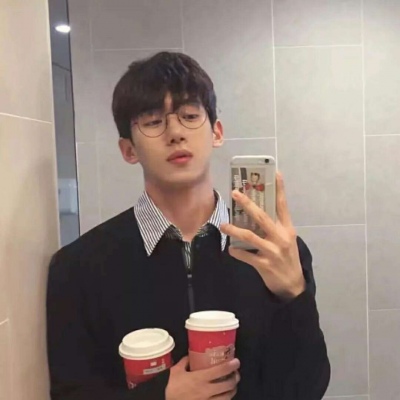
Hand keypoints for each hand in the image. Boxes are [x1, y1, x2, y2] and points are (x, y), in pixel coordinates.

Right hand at [165, 357, 239, 399]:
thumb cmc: (171, 388)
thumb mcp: (176, 371)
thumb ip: (185, 362)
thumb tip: (192, 355)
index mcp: (200, 378)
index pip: (221, 370)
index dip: (231, 365)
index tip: (236, 361)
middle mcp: (206, 391)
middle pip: (228, 385)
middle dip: (235, 378)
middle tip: (236, 373)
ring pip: (227, 398)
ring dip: (232, 391)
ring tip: (232, 386)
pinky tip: (224, 397)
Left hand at [220, 172, 305, 299]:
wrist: (293, 285)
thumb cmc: (288, 257)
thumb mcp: (287, 239)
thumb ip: (275, 226)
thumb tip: (256, 213)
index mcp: (287, 229)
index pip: (283, 205)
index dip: (280, 189)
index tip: (276, 173)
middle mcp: (281, 238)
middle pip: (262, 217)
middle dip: (247, 204)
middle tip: (235, 193)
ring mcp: (272, 252)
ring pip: (249, 237)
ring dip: (234, 230)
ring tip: (224, 225)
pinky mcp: (264, 265)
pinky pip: (246, 256)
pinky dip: (236, 252)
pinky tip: (231, 249)